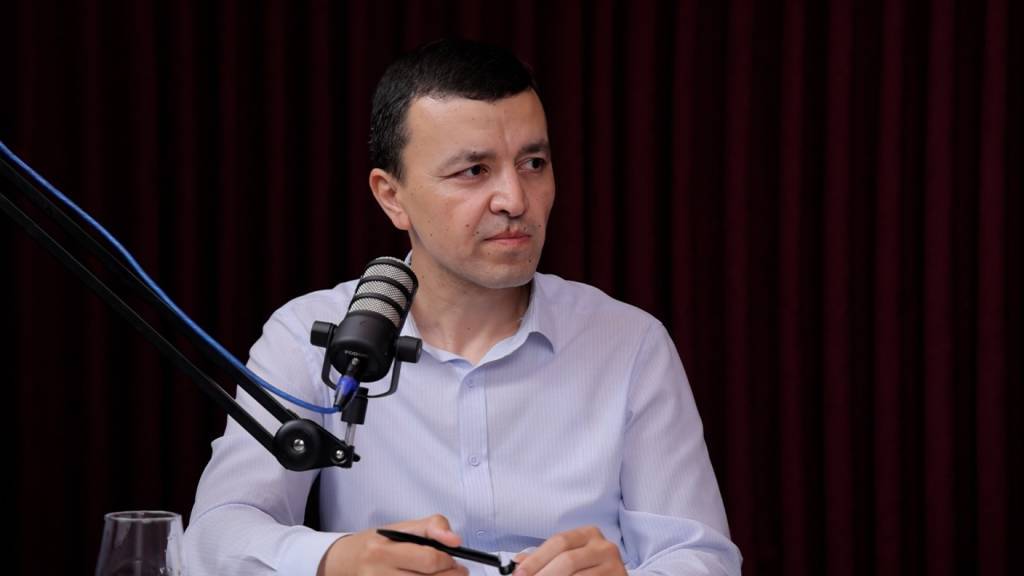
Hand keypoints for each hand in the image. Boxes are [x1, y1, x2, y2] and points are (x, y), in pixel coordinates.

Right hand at [317, 514, 468, 575]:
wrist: (345, 562)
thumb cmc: (377, 544)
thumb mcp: (402, 527)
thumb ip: (432, 527)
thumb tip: (455, 540)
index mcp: (382, 551)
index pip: (428, 559)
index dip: (448, 560)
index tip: (453, 558)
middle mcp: (377, 575)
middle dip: (450, 575)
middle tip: (456, 570)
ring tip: (442, 575)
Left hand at [513, 526, 625, 575]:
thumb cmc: (587, 569)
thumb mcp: (569, 558)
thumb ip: (546, 558)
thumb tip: (519, 562)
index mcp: (589, 534)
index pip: (558, 541)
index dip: (536, 559)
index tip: (519, 573)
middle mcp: (604, 547)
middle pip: (567, 560)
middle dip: (543, 575)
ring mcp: (614, 566)